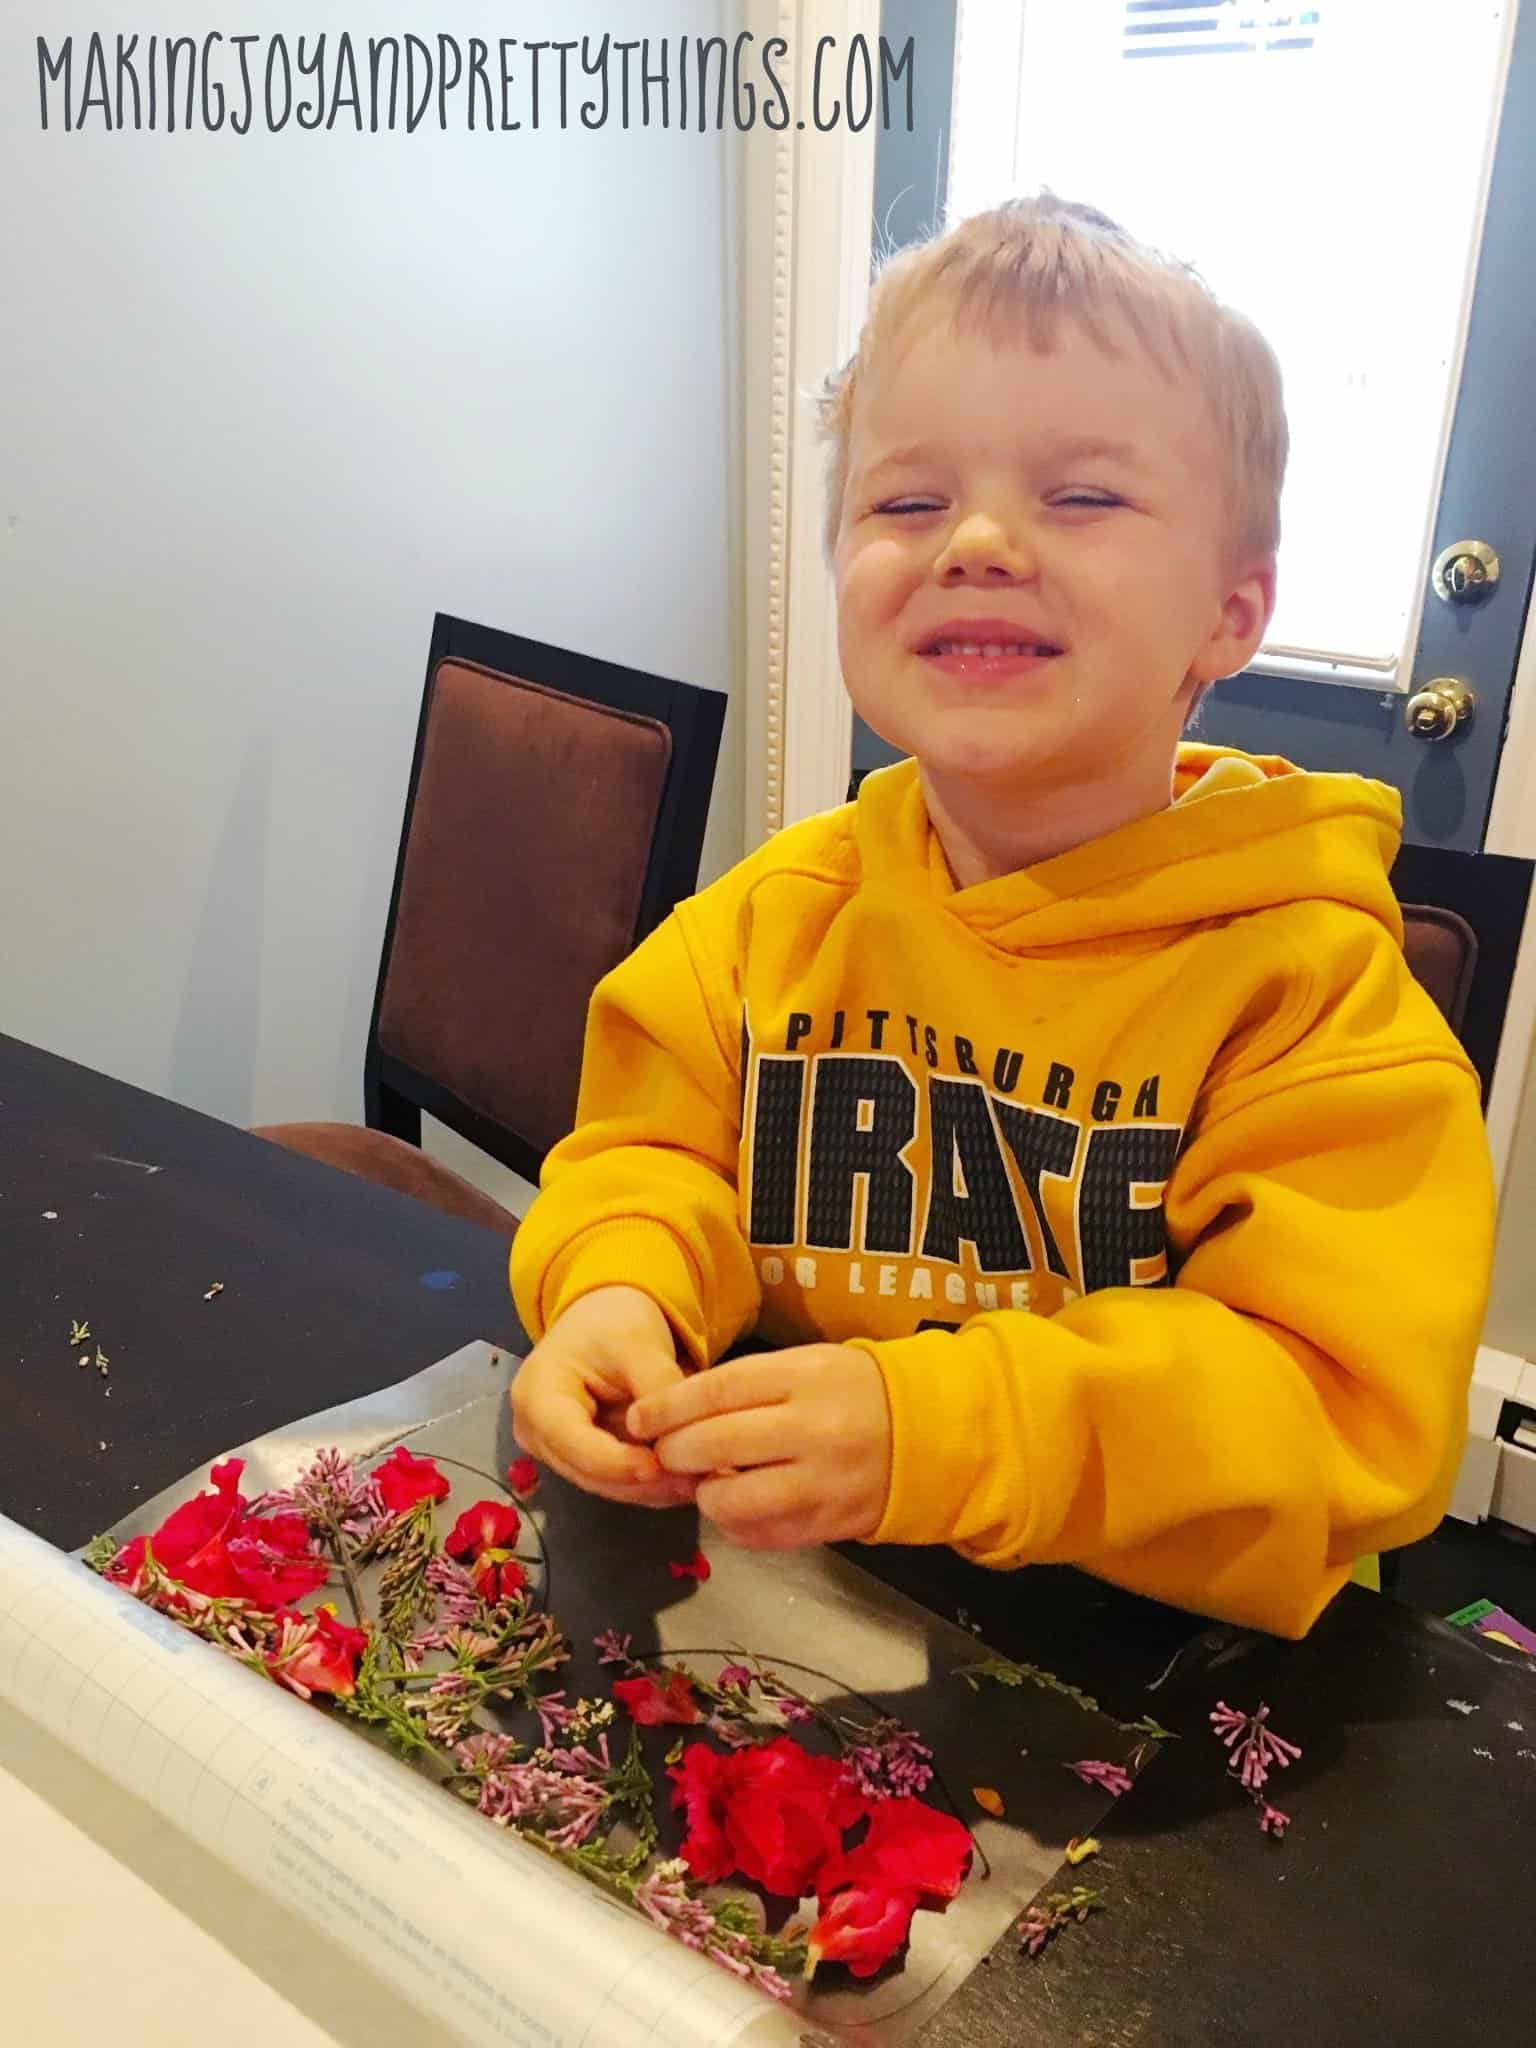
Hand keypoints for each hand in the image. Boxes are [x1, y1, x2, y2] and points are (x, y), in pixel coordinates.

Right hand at [509, 1286, 698, 1507]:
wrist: (603, 1319)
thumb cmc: (612, 1323)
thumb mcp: (636, 1342)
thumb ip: (656, 1384)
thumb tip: (680, 1435)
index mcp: (536, 1397)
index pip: (573, 1443)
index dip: (615, 1463)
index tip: (658, 1466)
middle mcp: (537, 1434)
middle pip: (588, 1472)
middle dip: (640, 1481)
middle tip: (694, 1482)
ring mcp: (558, 1452)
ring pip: (606, 1485)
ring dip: (651, 1489)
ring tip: (699, 1481)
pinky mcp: (583, 1461)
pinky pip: (617, 1482)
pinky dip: (651, 1484)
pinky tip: (688, 1479)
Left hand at [625, 1344, 891, 1550]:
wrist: (931, 1437)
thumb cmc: (855, 1393)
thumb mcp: (810, 1363)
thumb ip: (748, 1385)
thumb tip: (675, 1414)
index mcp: (806, 1377)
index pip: (716, 1390)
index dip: (667, 1407)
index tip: (640, 1418)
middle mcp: (813, 1429)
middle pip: (714, 1443)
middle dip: (674, 1451)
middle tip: (664, 1452)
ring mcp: (822, 1482)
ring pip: (731, 1499)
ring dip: (703, 1493)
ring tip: (705, 1481)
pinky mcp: (828, 1525)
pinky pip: (760, 1534)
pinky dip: (735, 1524)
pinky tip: (739, 1504)